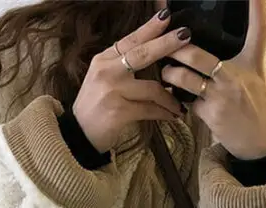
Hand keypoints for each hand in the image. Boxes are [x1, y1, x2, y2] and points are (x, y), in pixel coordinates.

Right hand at [73, 11, 191, 153]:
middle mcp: (107, 71)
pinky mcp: (119, 111)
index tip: (166, 16)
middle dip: (166, 44)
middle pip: (142, 54)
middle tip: (186, 35)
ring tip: (180, 105)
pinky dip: (164, 114)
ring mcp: (113, 91)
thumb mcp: (103, 80)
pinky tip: (173, 116)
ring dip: (170, 98)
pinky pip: (150, 110)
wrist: (79, 135)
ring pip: (152, 88)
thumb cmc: (95, 108)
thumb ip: (121, 67)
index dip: (149, 28)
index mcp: (104, 60)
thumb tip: (149, 53)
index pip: (130, 40)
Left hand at [160, 0, 265, 160]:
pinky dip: (177, 98)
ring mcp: (222, 96)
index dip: (257, 5)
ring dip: (169, 73)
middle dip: (175, 47)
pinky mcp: (211, 115)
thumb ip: (240, 63)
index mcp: (253, 63)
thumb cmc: (259, 111)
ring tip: (166, 72)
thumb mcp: (257, 80)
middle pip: (197, 53)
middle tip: (166, 42)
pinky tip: (174, 97)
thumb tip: (216, 50)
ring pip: (184, 77)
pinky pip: (186, 101)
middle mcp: (237, 76)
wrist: (264, 147)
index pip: (260, 28)